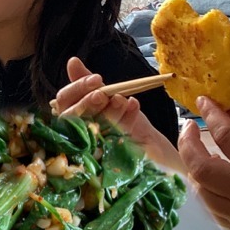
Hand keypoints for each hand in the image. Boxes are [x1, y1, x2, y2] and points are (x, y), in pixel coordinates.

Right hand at [56, 57, 184, 172]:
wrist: (165, 161)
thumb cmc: (136, 133)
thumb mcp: (114, 102)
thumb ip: (90, 84)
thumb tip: (72, 62)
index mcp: (78, 119)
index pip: (63, 102)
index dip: (76, 88)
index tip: (97, 80)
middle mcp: (79, 137)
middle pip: (67, 117)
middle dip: (88, 101)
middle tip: (105, 95)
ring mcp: (90, 154)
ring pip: (83, 129)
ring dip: (106, 112)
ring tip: (124, 103)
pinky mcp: (105, 167)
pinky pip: (105, 144)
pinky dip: (123, 123)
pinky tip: (134, 111)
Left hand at [180, 97, 229, 229]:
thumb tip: (227, 106)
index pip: (225, 136)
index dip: (210, 115)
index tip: (202, 101)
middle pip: (201, 167)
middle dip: (188, 143)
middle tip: (189, 128)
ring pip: (199, 189)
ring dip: (194, 167)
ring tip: (203, 152)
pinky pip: (208, 207)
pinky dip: (203, 188)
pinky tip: (212, 177)